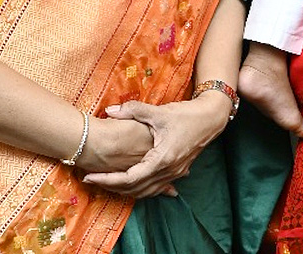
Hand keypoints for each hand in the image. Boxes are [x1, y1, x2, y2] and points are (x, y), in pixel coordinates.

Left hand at [82, 97, 229, 197]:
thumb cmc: (187, 115)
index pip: (129, 178)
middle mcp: (168, 171)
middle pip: (135, 189)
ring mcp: (174, 173)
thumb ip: (133, 111)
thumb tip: (110, 111)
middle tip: (93, 180)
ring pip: (146, 191)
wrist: (212, 118)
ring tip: (108, 183)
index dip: (107, 179)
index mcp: (161, 159)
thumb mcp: (160, 112)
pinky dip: (141, 189)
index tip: (90, 176)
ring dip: (125, 190)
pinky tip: (133, 188)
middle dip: (112, 187)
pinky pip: (156, 187)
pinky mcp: (178, 171)